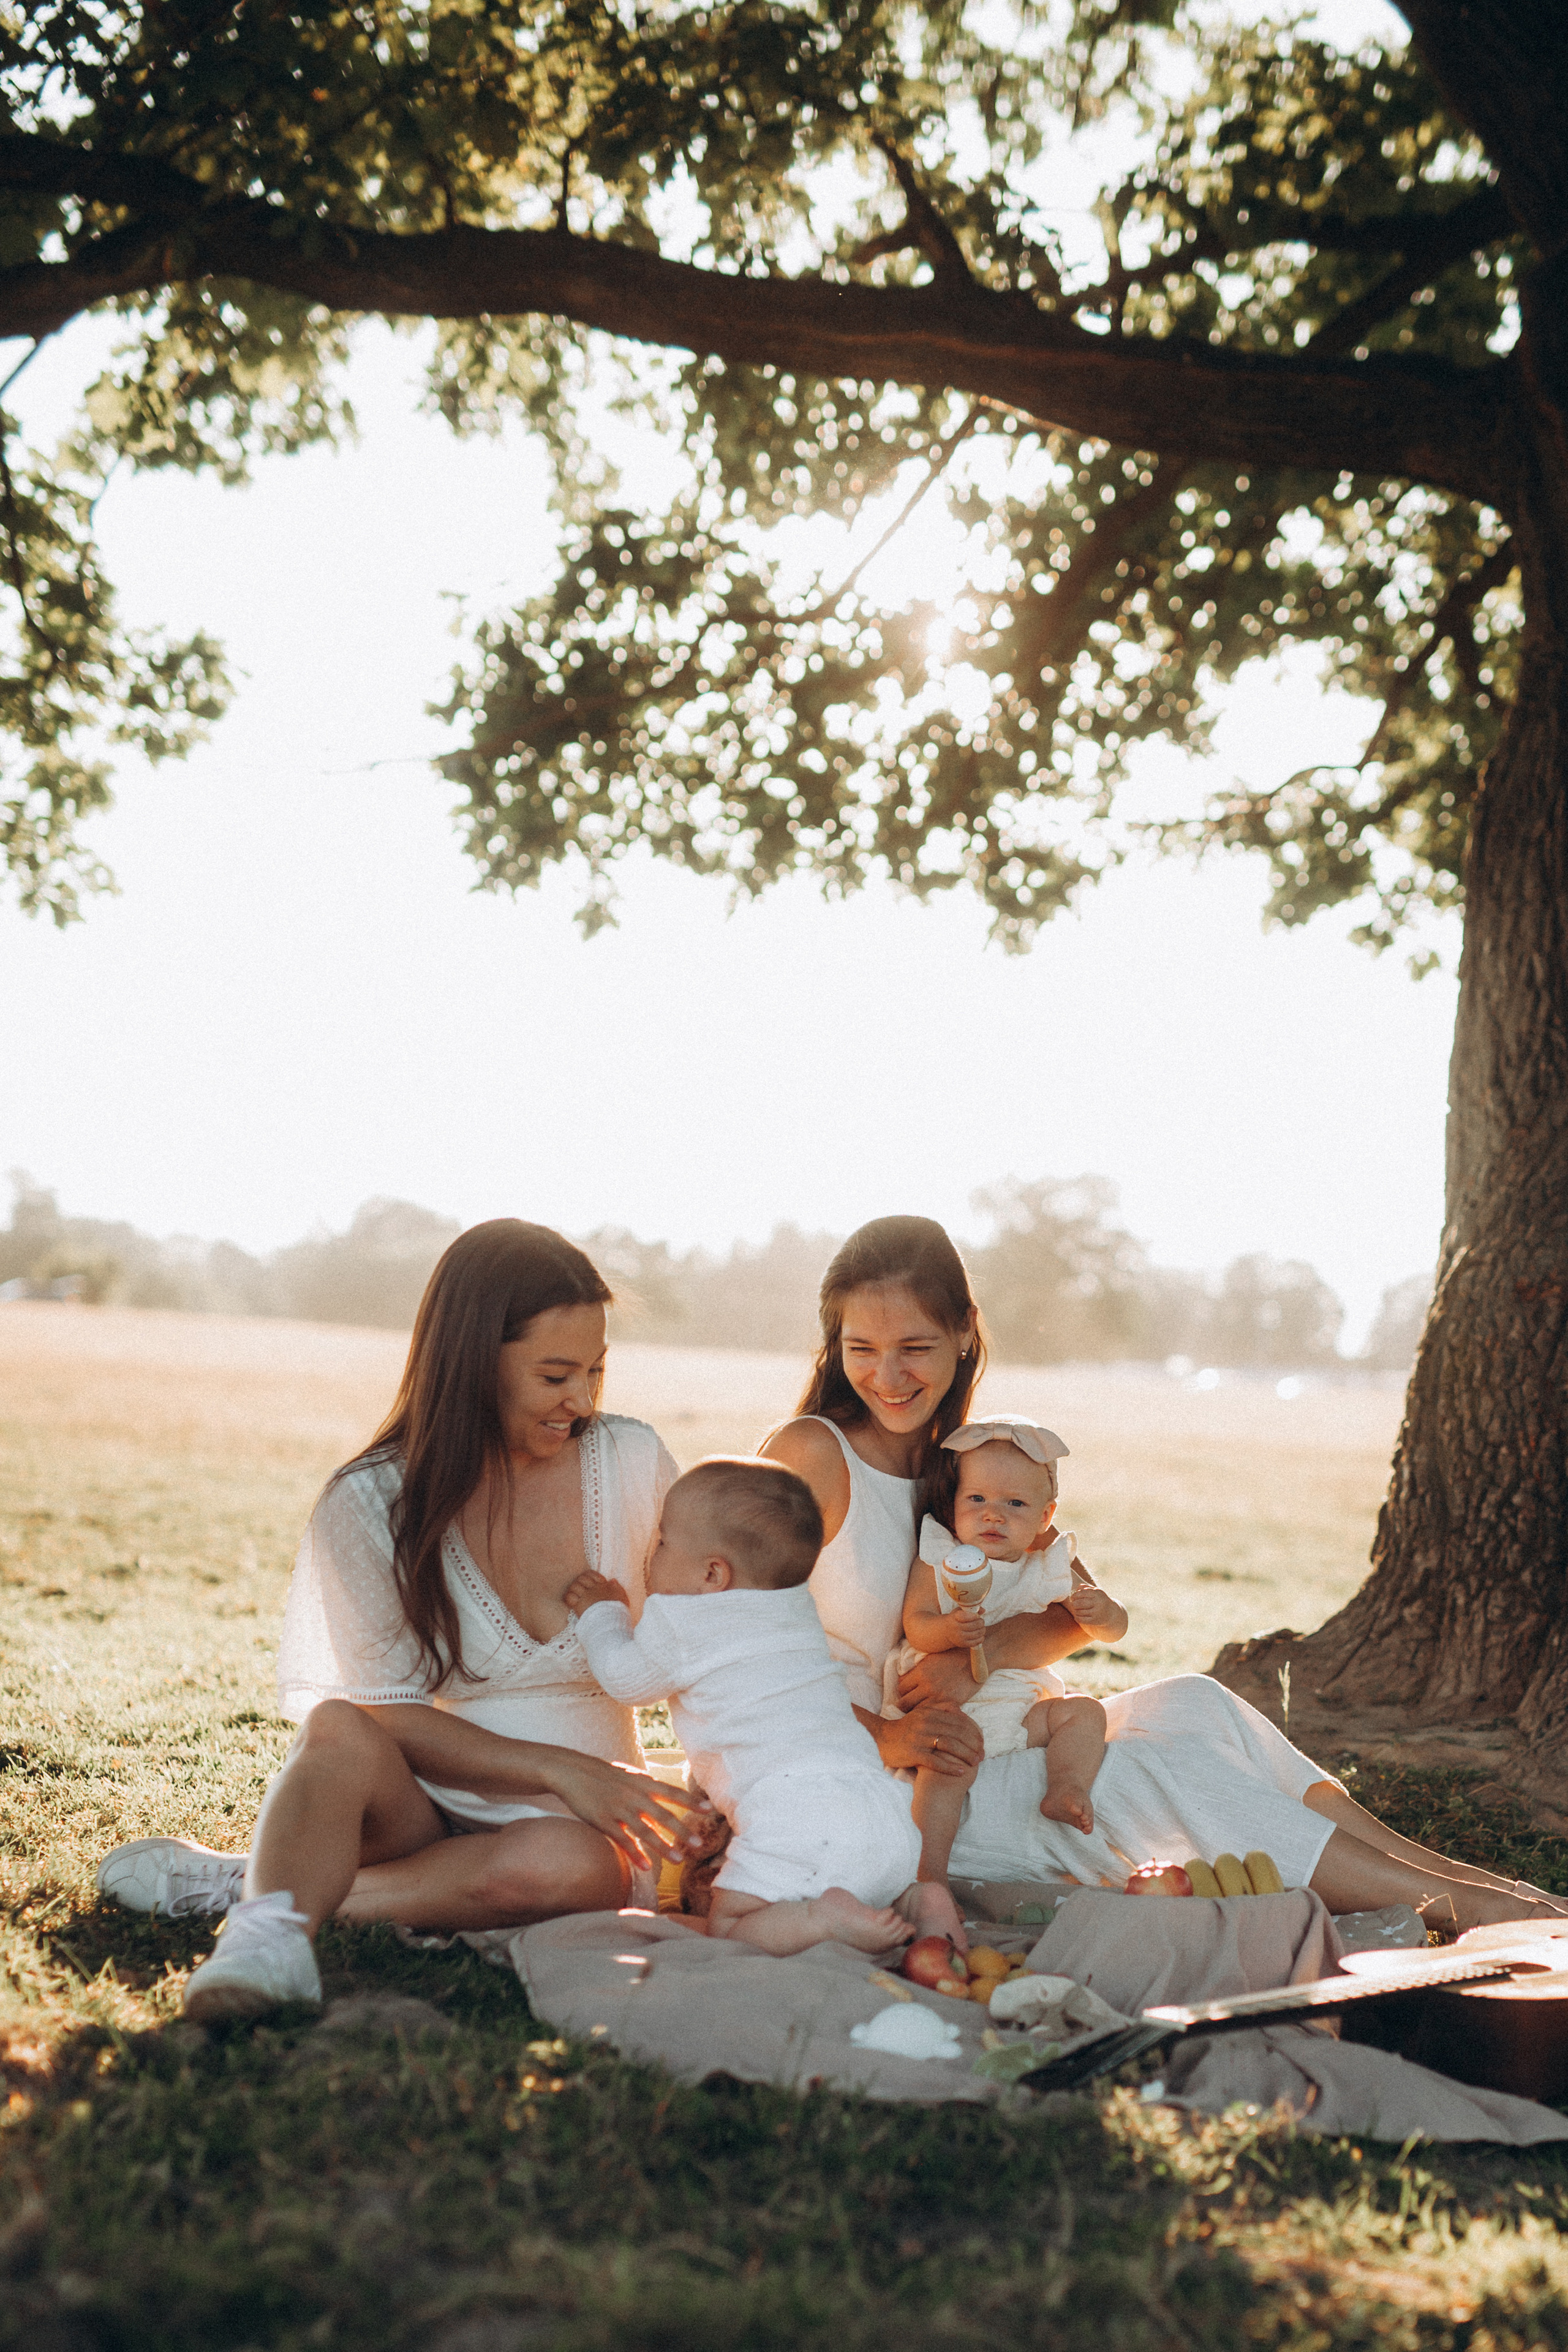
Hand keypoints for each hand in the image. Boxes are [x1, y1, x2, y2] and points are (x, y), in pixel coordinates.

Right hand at [551, 1753, 715, 1869]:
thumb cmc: (603, 1774)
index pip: (672, 1792)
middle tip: (699, 1845)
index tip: (710, 1809)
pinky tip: (646, 1867)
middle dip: (682, 1831)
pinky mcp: (603, 1821)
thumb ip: (647, 1783)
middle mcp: (634, 1796)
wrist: (572, 1772)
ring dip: (663, 1847)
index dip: (691, 1801)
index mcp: (643, 1783)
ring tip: (678, 1860)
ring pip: (645, 1831)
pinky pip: (622, 1840)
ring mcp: (619, 1809)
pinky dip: (635, 1854)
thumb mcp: (628, 1774)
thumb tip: (663, 1788)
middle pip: (663, 1815)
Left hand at [565, 1569, 628, 1614]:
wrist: (611, 1621)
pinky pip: (569, 1597)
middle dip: (579, 1581)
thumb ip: (616, 1587)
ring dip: (573, 1588)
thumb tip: (612, 1580)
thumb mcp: (621, 1596)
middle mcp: (592, 1589)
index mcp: (601, 1585)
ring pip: (574, 1586)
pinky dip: (568, 1597)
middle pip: (580, 1579)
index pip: (590, 1574)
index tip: (589, 1581)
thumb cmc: (617, 1609)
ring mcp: (585, 1597)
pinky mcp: (579, 1606)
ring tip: (574, 1593)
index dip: (588, 1576)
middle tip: (580, 1587)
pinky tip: (570, 1601)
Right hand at [876, 1700, 983, 1776]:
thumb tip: (960, 1708)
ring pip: (949, 1746)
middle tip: (983, 1755)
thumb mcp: (922, 1713)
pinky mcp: (913, 1753)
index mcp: (930, 1712)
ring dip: (965, 1755)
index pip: (958, 1721)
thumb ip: (940, 1708)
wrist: (882, 1738)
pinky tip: (960, 1772)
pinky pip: (935, 1761)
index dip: (973, 1732)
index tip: (982, 1742)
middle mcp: (926, 1723)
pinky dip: (950, 1767)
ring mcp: (919, 1738)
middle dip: (973, 1745)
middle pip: (956, 1733)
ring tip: (976, 1763)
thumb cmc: (906, 1727)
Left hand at [897, 1646, 978, 1709]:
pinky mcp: (950, 1704)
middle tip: (910, 1704)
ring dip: (917, 1711)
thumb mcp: (930, 1658)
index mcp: (920, 1672)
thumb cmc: (953, 1656)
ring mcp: (939, 1696)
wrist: (976, 1661)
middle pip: (904, 1703)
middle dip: (905, 1704)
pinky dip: (932, 1714)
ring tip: (921, 1709)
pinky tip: (933, 1711)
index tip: (908, 1692)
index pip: (900, 1687)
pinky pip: (934, 1714)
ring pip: (917, 1712)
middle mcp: (927, 1685)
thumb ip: (916, 1670)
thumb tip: (902, 1679)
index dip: (903, 1690)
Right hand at [949, 1604, 986, 1643]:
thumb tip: (983, 1610)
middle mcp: (956, 1627)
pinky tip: (980, 1635)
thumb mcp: (960, 1611)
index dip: (975, 1615)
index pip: (968, 1616)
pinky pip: (976, 1642)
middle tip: (981, 1621)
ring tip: (981, 1627)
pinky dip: (981, 1638)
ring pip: (977, 1633)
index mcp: (955, 1617)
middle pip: (975, 1625)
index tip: (977, 1615)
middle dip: (981, 1622)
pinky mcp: (963, 1644)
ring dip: (982, 1630)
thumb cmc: (955, 1619)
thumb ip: (971, 1609)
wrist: (946, 1631)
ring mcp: (959, 1637)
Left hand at [1065, 1581, 1122, 1635]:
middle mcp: (1098, 1603)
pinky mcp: (1095, 1621)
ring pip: (1079, 1612)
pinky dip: (1077, 1618)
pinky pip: (1081, 1619)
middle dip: (1074, 1604)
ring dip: (1075, 1611)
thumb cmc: (1101, 1601)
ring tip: (1076, 1610)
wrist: (1112, 1613)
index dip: (1074, 1595)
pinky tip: (1077, 1616)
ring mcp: (1097, 1612)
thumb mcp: (1097, 1593)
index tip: (1072, 1598)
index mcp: (1098, 1594)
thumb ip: (1088, 1588)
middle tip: (1073, 1604)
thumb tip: (1079, 1587)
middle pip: (1079, 1603)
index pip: (1082, 1593)